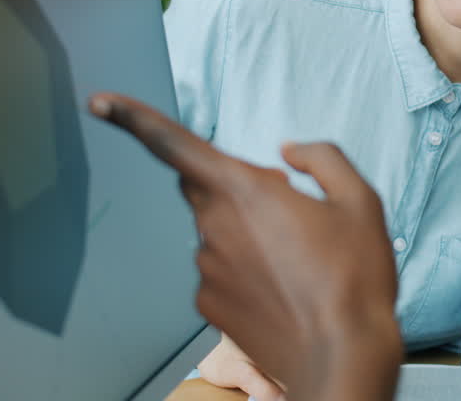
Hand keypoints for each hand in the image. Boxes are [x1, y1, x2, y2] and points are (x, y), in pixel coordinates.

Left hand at [88, 92, 401, 400]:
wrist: (341, 356)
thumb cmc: (354, 278)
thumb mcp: (360, 201)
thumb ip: (322, 159)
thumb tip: (291, 152)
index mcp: (245, 191)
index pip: (174, 144)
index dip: (133, 117)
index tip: (100, 102)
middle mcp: (214, 227)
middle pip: (205, 186)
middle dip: (237, 187)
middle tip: (292, 213)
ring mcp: (206, 269)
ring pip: (218, 231)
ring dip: (249, 233)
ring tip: (301, 261)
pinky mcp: (208, 304)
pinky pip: (220, 270)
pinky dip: (247, 270)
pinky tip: (285, 287)